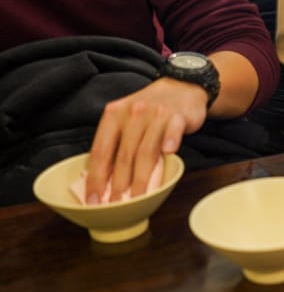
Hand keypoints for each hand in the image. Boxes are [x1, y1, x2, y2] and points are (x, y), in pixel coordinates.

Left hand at [85, 78, 208, 202]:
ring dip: (142, 178)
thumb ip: (116, 144)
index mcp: (113, 116)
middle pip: (123, 155)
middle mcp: (132, 114)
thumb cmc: (150, 109)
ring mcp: (156, 114)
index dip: (95, 178)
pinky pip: (172, 132)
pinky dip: (170, 142)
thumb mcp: (126, 120)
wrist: (181, 87)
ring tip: (139, 197)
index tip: (93, 199)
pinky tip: (168, 153)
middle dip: (118, 185)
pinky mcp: (178, 116)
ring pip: (146, 151)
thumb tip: (103, 180)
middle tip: (117, 205)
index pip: (100, 151)